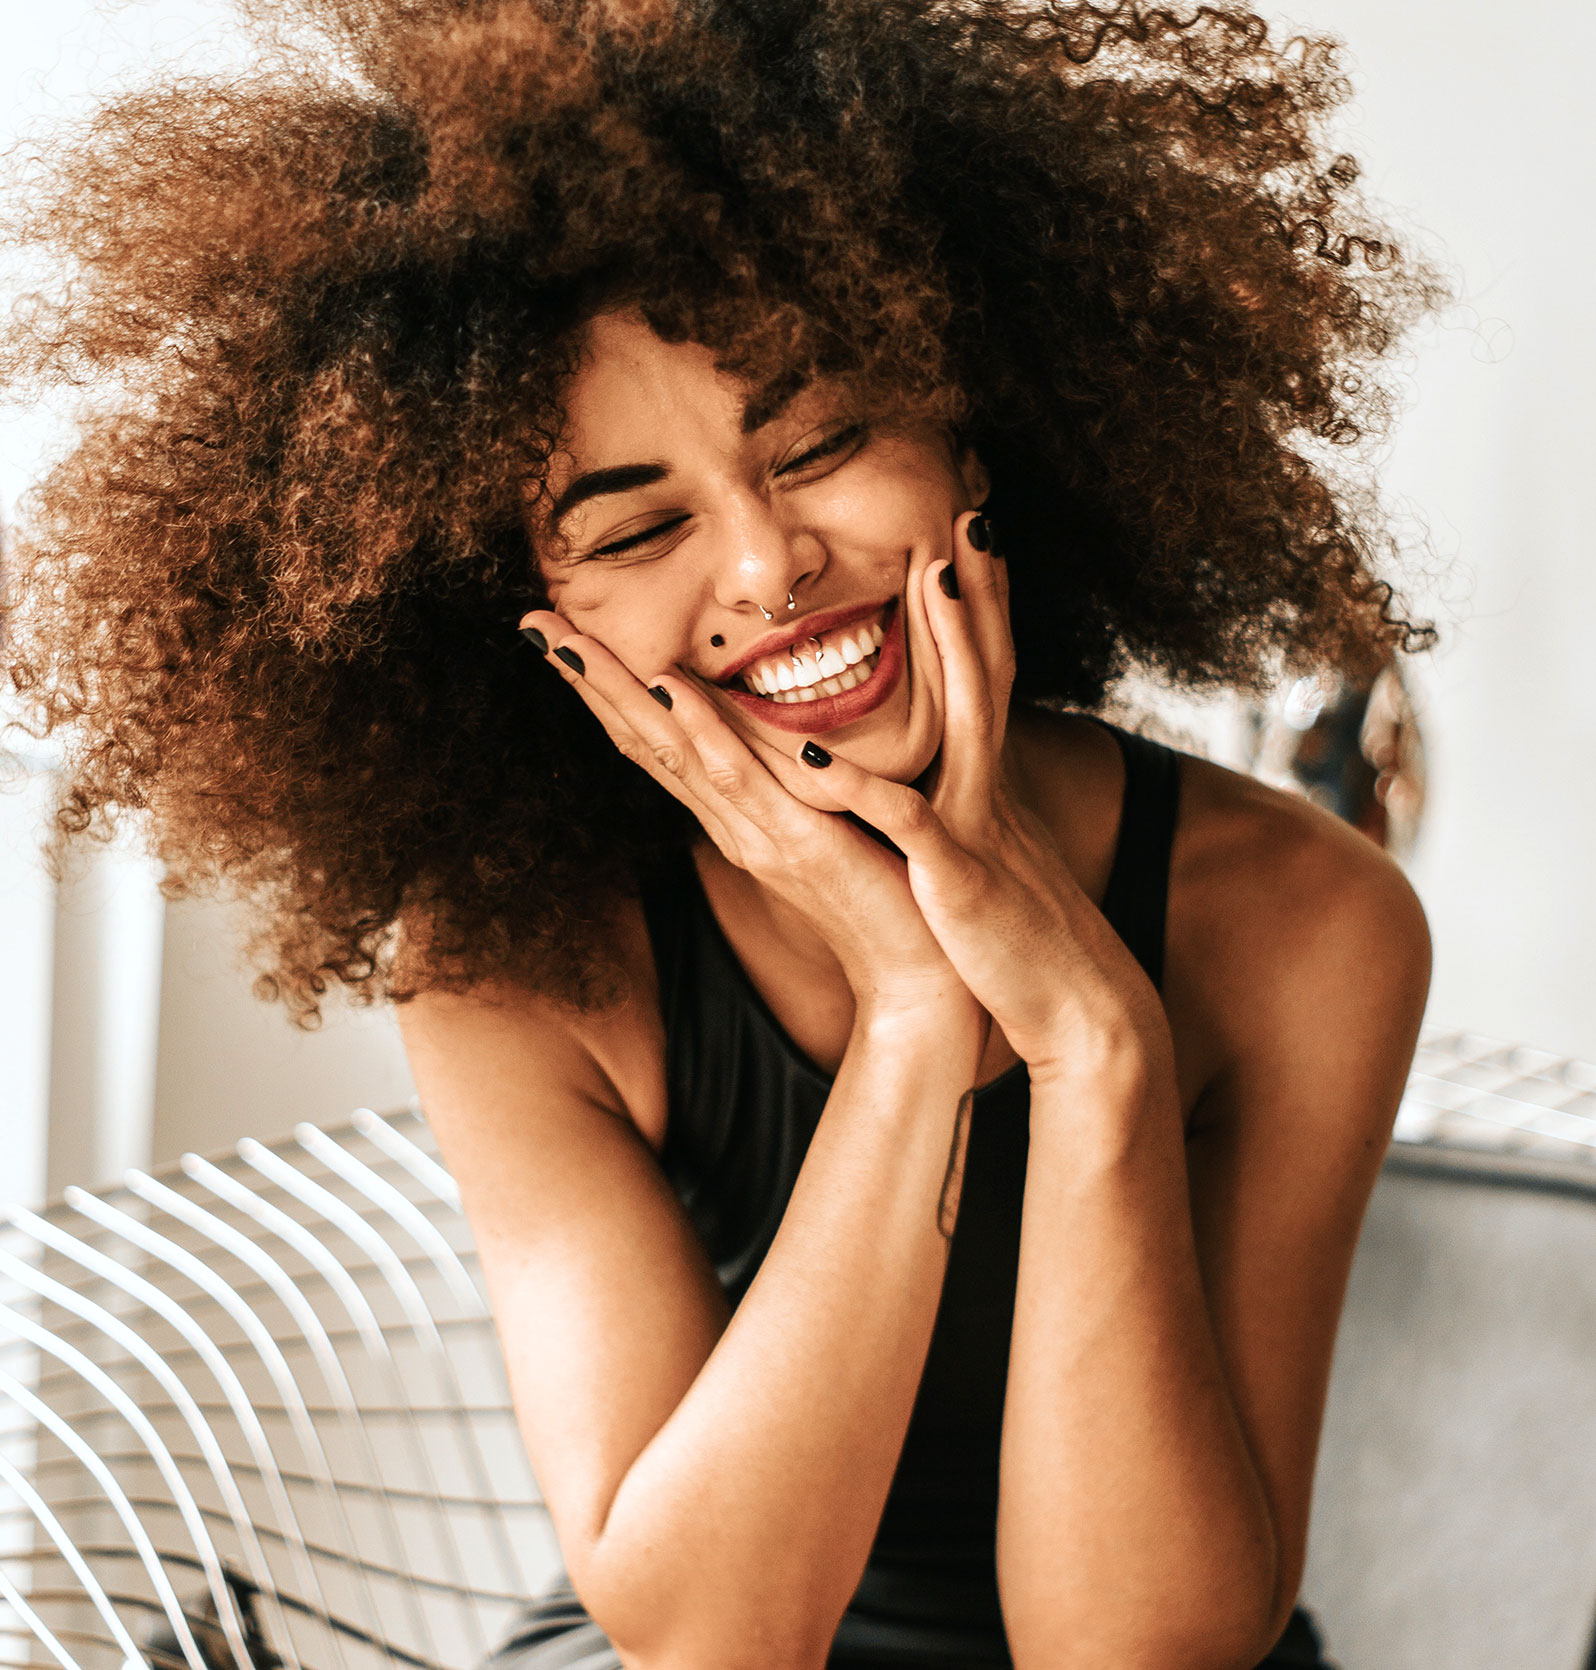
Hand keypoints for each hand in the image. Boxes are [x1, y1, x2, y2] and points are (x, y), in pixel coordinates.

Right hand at [518, 607, 981, 1034]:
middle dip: (587, 680)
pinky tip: (670, 690)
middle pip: (643, 740)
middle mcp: (731, 823)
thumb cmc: (885, 895)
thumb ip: (796, 781)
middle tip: (531, 622)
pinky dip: (703, 732)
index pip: (657, 741)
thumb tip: (776, 732)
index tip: (563, 633)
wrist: (919, 975)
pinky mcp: (800, 845)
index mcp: (736, 814)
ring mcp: (757, 834)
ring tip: (569, 641)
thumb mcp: (829, 823)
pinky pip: (742, 780)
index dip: (607, 688)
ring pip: (673, 751)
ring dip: (618, 693)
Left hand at [795, 513, 1169, 1082]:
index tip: (969, 546)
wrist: (1079, 1012)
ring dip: (953, 647)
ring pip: (966, 719)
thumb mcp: (993, 862)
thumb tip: (945, 788)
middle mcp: (990, 791)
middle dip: (981, 596)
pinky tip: (816, 750)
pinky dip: (861, 786)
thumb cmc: (1021, 943)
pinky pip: (906, 820)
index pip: (987, 682)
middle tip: (972, 517)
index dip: (982, 613)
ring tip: (933, 579)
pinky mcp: (958, 877)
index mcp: (988, 787)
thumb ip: (969, 815)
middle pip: (991, 673)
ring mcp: (978, 827)